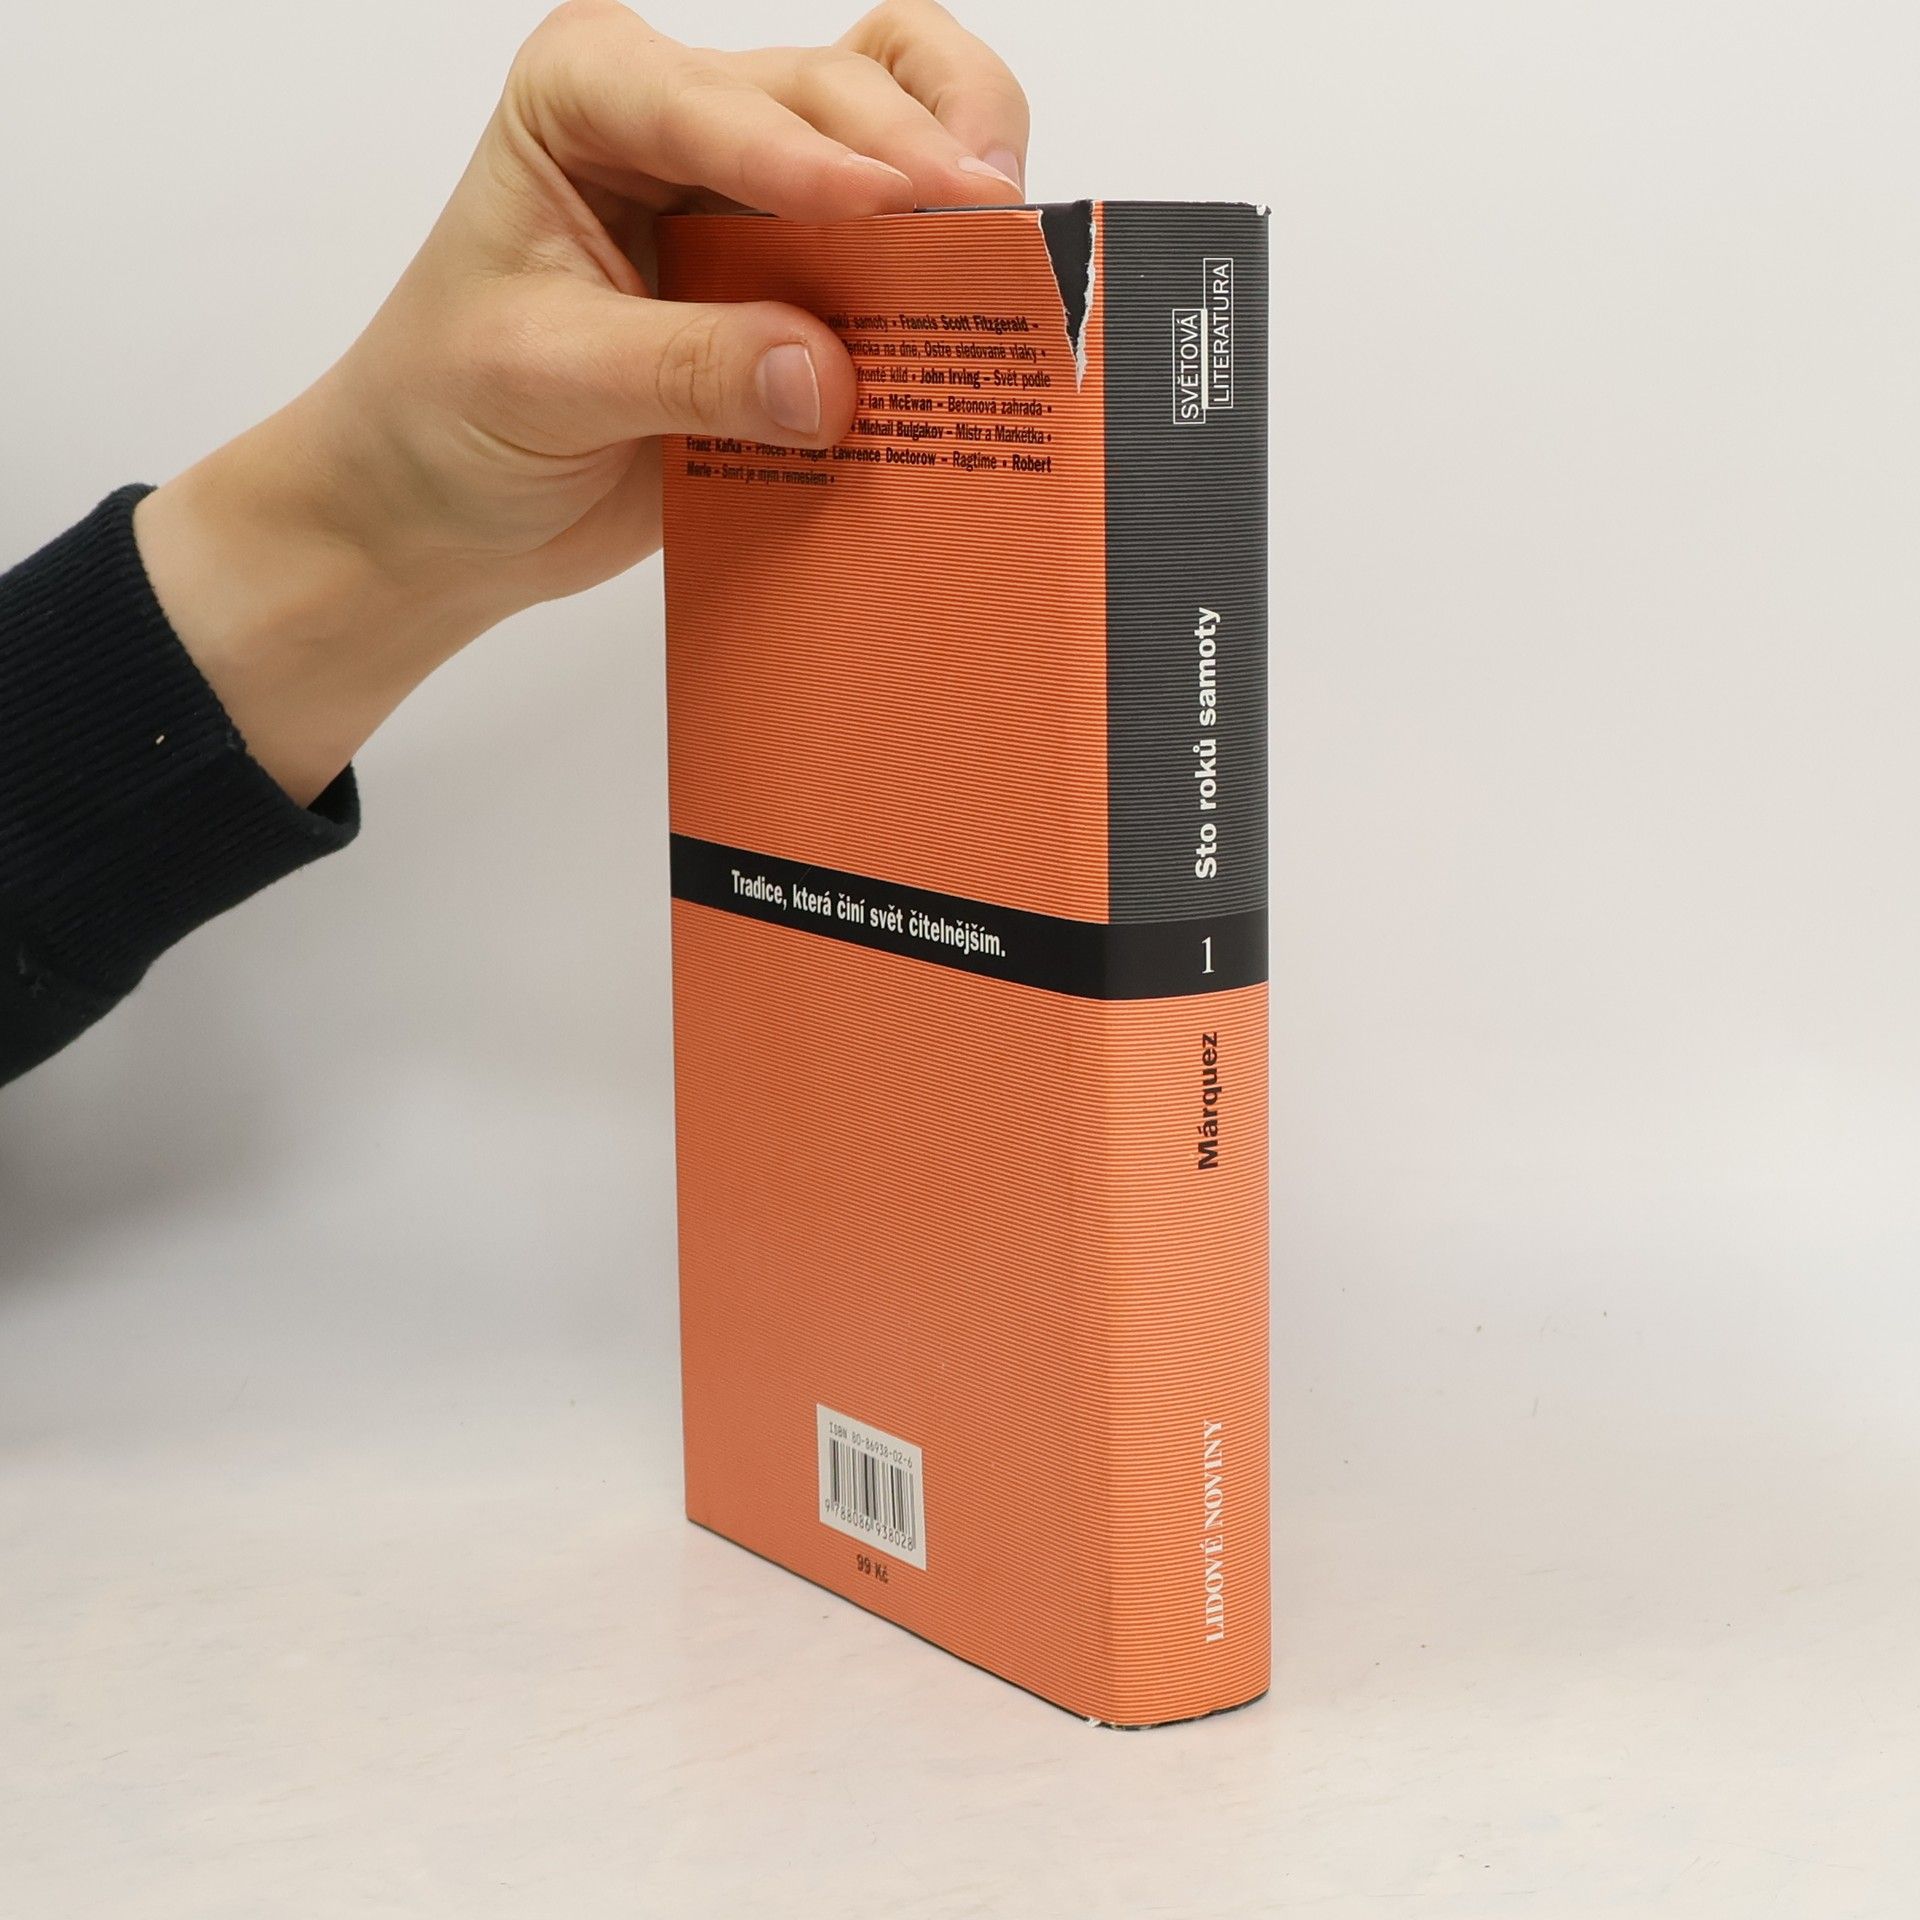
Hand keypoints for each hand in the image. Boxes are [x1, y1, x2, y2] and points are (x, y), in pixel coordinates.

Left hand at [135, 1, 1028, 802]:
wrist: (441, 507)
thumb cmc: (447, 416)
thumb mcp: (545, 383)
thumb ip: (685, 369)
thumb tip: (828, 380)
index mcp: (592, 96)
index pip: (725, 103)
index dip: (818, 159)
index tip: (901, 211)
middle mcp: (683, 119)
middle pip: (843, 93)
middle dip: (922, 163)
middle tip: (999, 242)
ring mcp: (752, 197)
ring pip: (897, 137)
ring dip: (960, 191)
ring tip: (1012, 261)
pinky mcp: (798, 284)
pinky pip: (898, 254)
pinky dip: (945, 275)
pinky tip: (977, 319)